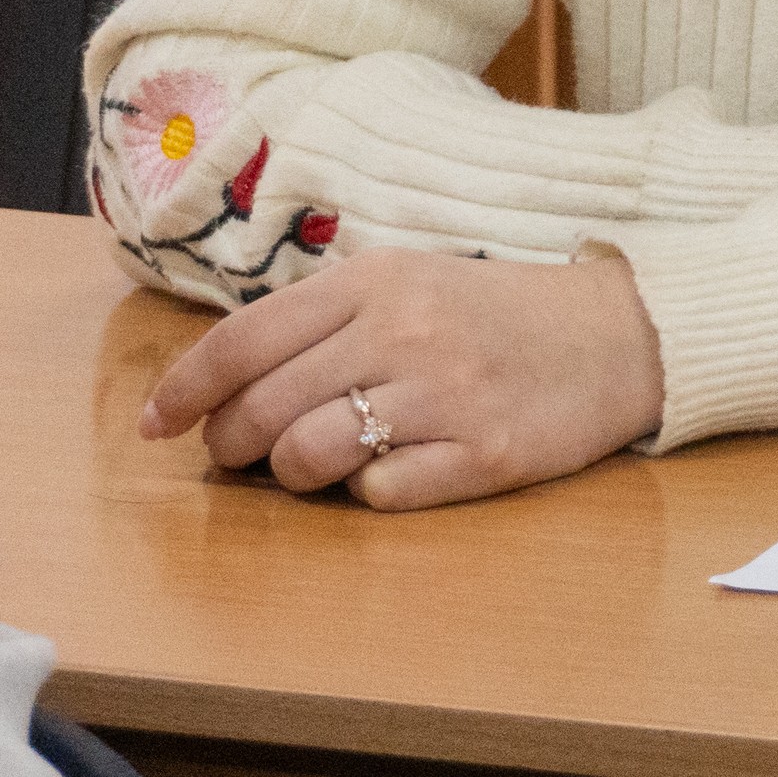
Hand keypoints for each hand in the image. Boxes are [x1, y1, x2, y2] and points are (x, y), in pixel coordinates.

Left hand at [139, 247, 664, 510]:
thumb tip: (225, 382)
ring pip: (308, 456)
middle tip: (238, 454)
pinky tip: (391, 471)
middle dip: (231, 445)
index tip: (157, 425)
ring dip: (292, 474)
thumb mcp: (410, 282)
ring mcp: (445, 396)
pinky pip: (379, 494)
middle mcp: (404, 333)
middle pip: (263, 408)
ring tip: (313, 465)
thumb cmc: (496, 313)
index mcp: (375, 283)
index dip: (185, 390)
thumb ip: (324, 318)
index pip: (244, 340)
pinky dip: (367, 493)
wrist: (620, 335)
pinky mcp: (483, 455)